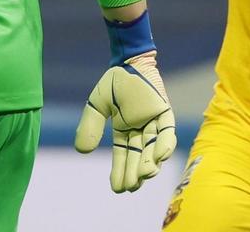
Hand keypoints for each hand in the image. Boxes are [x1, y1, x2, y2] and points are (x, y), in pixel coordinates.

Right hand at [74, 50, 176, 192]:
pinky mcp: (165, 112)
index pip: (123, 155)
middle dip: (135, 172)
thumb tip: (82, 151)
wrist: (127, 60)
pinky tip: (160, 157)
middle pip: (139, 156)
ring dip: (150, 162)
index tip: (117, 188)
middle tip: (131, 187)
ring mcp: (154, 122)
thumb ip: (90, 125)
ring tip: (145, 175)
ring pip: (153, 147)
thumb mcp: (97, 105)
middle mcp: (141, 129)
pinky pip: (167, 131)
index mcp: (125, 130)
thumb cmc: (114, 82)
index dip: (120, 171)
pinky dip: (165, 144)